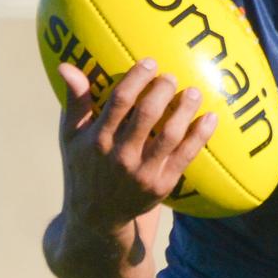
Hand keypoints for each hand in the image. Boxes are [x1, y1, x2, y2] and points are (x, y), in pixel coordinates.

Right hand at [58, 58, 216, 230]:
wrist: (98, 214)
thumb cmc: (85, 165)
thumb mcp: (71, 136)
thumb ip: (76, 101)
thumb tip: (66, 66)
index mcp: (98, 139)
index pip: (119, 102)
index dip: (137, 79)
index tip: (150, 62)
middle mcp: (120, 156)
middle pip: (147, 115)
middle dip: (163, 90)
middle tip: (172, 77)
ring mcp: (143, 172)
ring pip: (170, 135)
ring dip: (185, 110)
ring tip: (194, 92)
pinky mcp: (162, 185)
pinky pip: (186, 156)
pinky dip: (200, 136)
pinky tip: (210, 118)